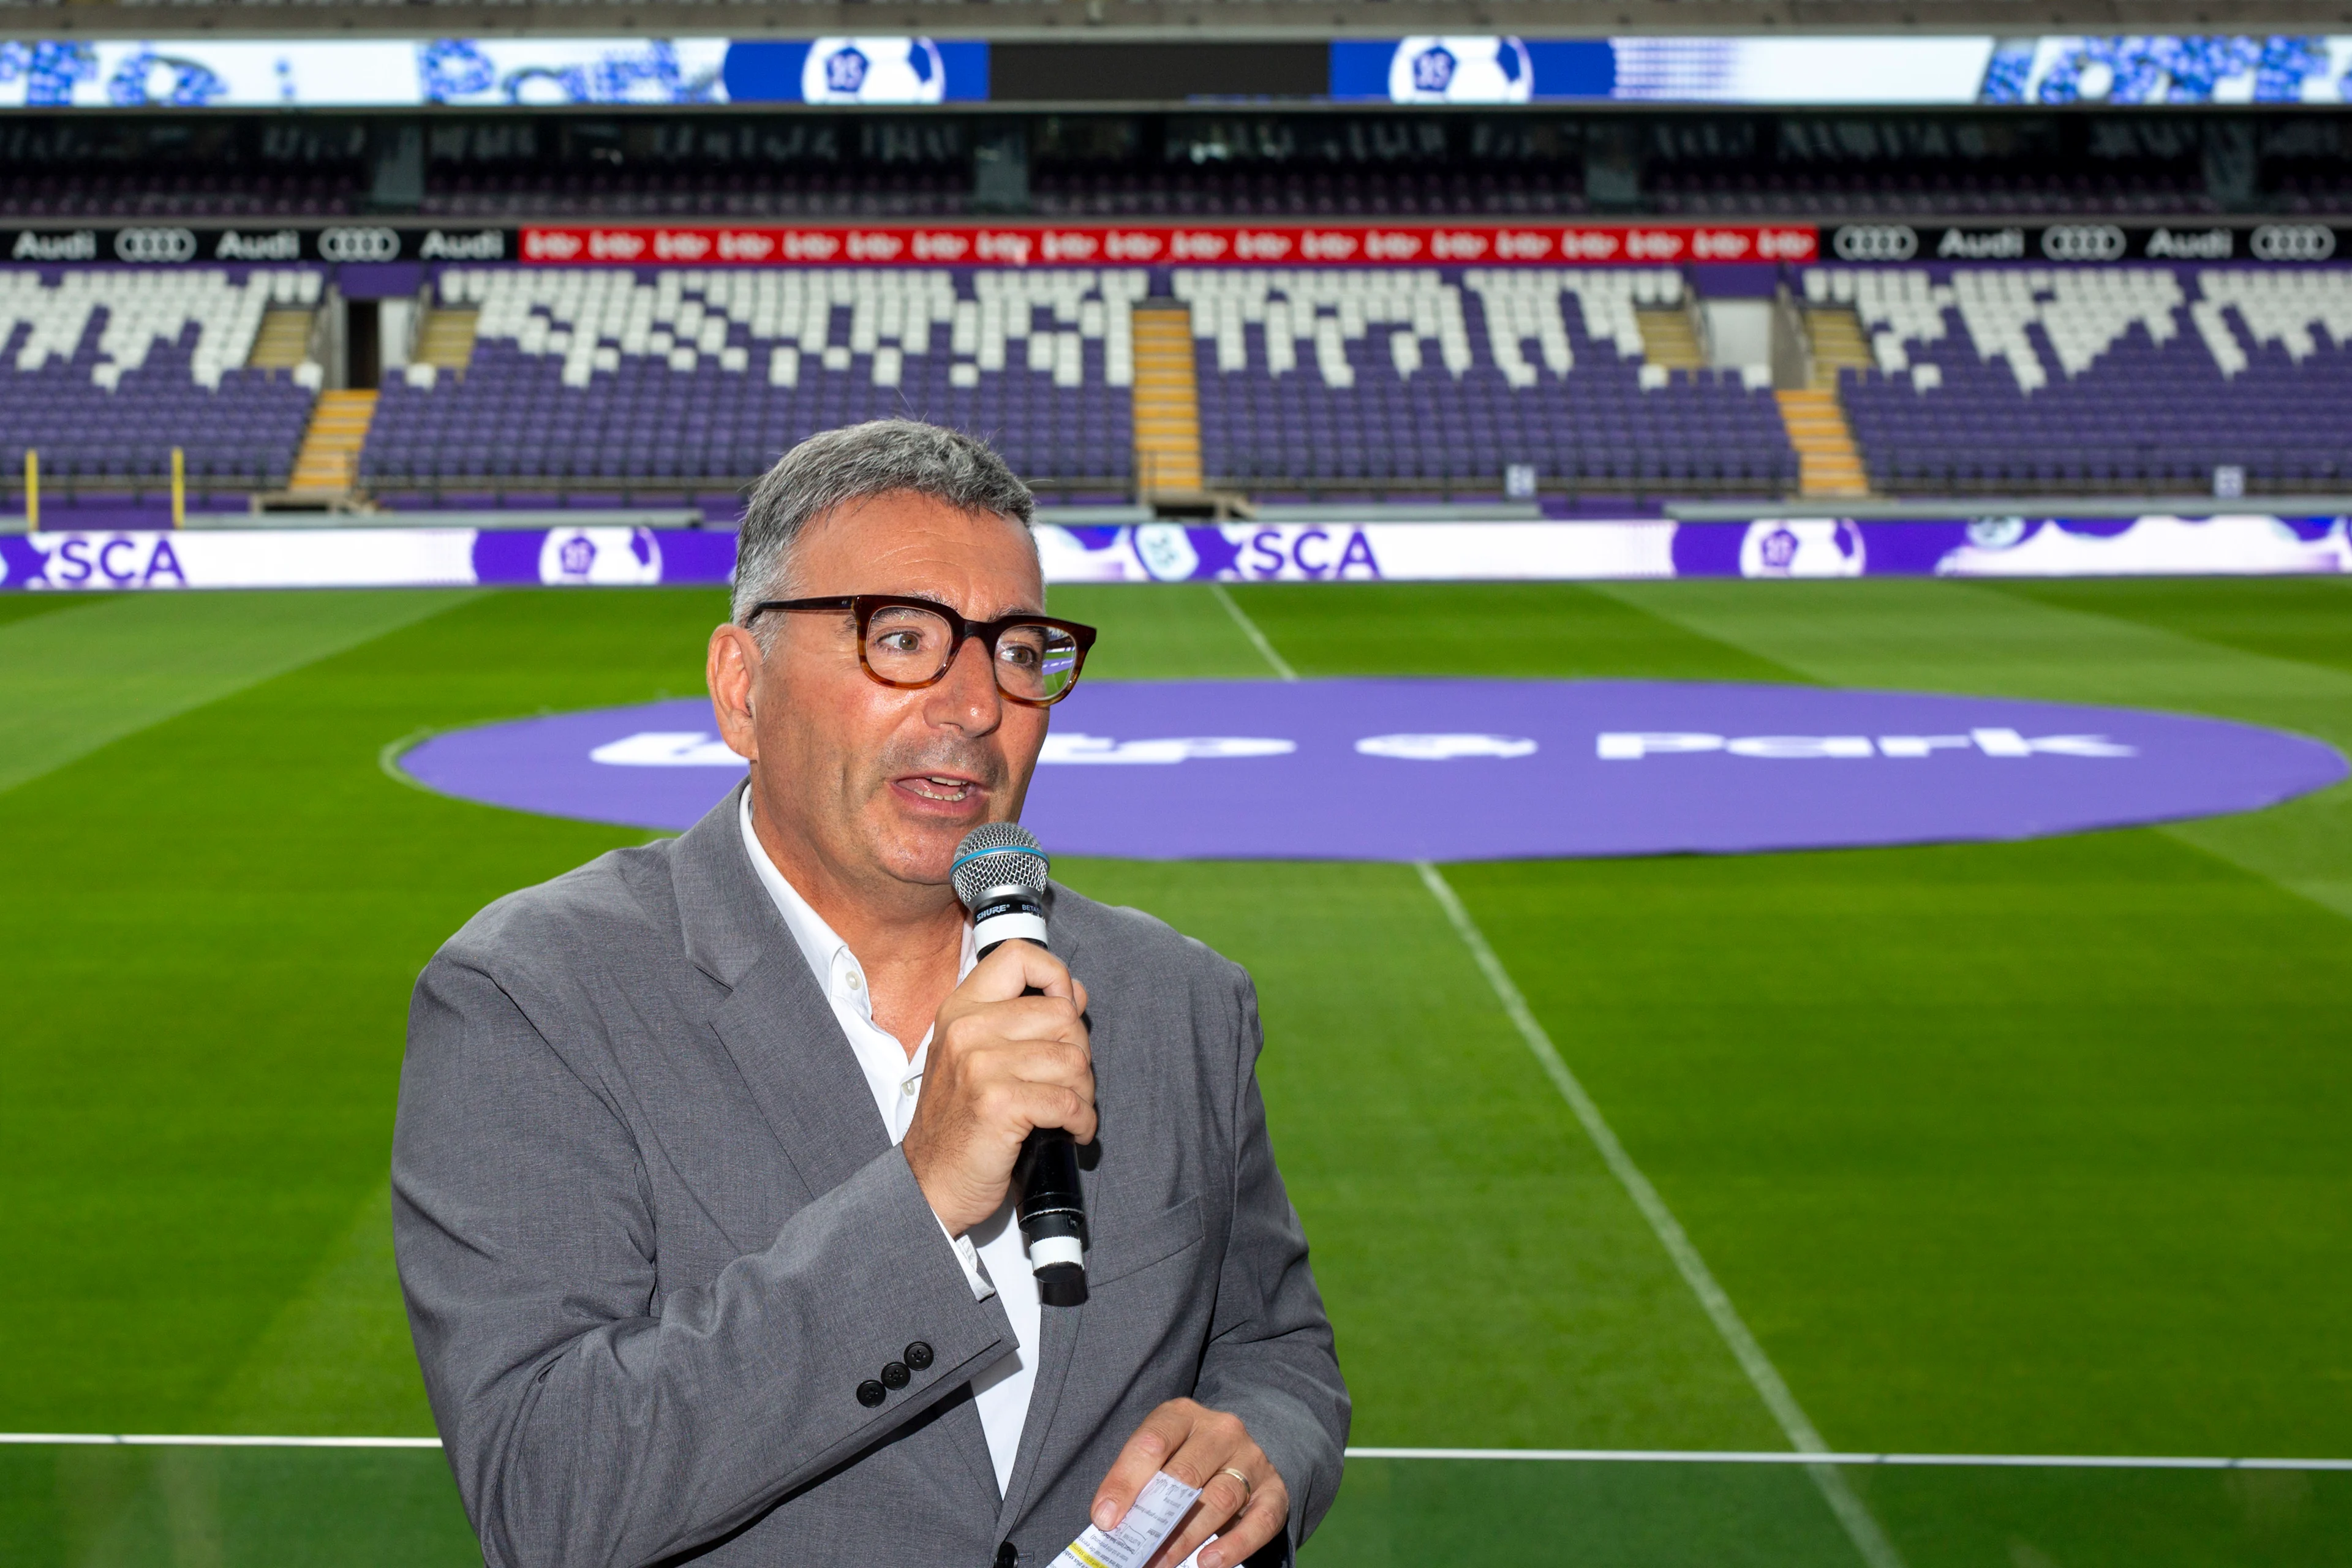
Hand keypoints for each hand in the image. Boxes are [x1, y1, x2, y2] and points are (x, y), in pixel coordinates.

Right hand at [901, 940, 1091, 1235]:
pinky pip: (1069, 1101)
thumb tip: (1075, 991)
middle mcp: (967, 1030)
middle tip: (1068, 1084)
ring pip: (1073, 1060)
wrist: (928, 1184)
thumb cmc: (959, 1124)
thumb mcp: (976, 1058)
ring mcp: (981, 1065)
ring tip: (1069, 1112)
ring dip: (1084, 1093)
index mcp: (961, 1010)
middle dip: (1080, 1054)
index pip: (1018, 956)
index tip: (1065, 1010)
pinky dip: (1082, 1122)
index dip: (1056, 976)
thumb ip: (1018, 1019)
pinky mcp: (999, 1103)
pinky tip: (1071, 1132)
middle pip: (1063, 1015)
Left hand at [1092, 1400, 1287, 1567]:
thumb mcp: (1161, 1455)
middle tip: (1134, 1552)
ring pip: (1220, 1499)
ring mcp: (1252, 1459)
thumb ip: (1139, 1482)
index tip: (1105, 1519)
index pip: (1152, 1442)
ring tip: (1160, 1563)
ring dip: (1186, 1538)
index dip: (1125, 1482)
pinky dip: (1234, 1545)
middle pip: (1186, 1474)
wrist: (1240, 1454)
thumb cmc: (1186, 1458)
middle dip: (1155, 1519)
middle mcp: (1221, 1430)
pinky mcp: (1274, 1491)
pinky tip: (1208, 1562)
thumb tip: (1110, 1520)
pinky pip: (1259, 1521)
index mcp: (1183, 1415)